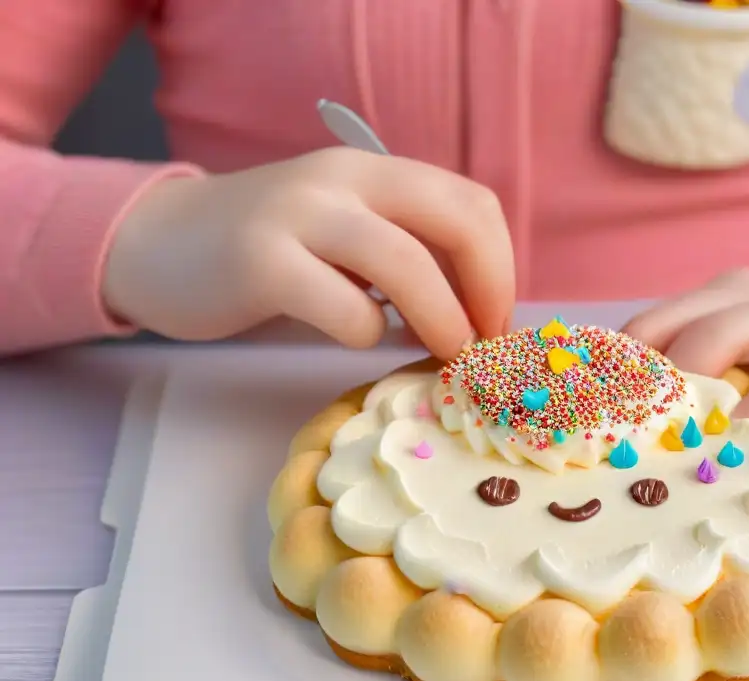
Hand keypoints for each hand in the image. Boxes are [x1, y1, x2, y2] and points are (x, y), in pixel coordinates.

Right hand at [102, 148, 514, 359]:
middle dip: (490, 288)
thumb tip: (472, 312)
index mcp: (374, 170)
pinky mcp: (261, 262)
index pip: (471, 202)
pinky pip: (347, 308)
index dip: (501, 265)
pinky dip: (368, 334)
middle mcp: (344, 178)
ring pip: (407, 263)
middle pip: (456, 220)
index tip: (496, 319)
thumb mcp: (343, 232)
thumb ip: (404, 253)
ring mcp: (301, 215)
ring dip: (444, 319)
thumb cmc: (267, 252)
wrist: (159, 244)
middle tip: (485, 342)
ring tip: (446, 353)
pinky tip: (354, 335)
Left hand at [622, 266, 748, 440]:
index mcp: (725, 296)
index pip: (658, 326)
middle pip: (718, 332)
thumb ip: (695, 373)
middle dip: (682, 389)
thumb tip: (622, 445)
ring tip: (732, 455)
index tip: (596, 428)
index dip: (623, 376)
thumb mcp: (742, 341)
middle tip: (656, 447)